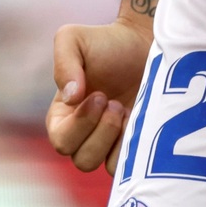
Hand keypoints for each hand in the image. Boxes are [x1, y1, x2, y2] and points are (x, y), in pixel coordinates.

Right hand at [47, 18, 151, 172]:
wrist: (143, 43)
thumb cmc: (106, 42)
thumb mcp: (73, 39)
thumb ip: (63, 63)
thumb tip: (72, 98)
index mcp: (62, 116)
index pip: (62, 141)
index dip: (80, 124)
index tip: (100, 95)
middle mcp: (82, 134)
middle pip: (82, 160)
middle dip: (101, 131)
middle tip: (114, 102)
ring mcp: (108, 142)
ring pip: (104, 166)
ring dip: (117, 139)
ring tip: (125, 109)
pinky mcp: (130, 145)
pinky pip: (127, 165)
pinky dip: (132, 146)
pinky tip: (138, 118)